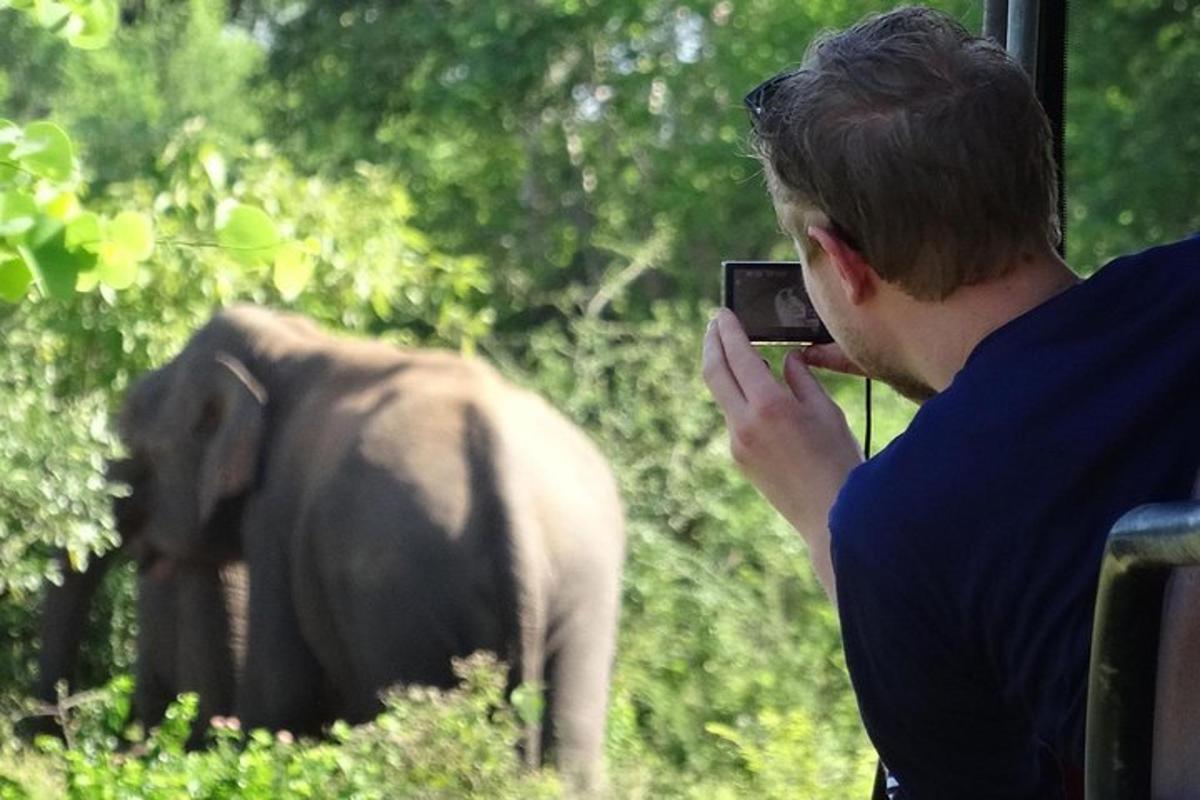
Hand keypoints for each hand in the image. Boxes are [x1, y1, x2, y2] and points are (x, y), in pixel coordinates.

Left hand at [702, 309, 862, 599]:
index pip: (738, 356)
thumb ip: (801, 379)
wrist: (830, 515)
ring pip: (723, 396)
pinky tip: (754, 392)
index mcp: (768, 405)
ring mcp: (737, 443)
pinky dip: (739, 398)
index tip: (723, 312)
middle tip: (715, 323)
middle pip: (714, 372)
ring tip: (734, 351)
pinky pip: (734, 418)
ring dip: (725, 371)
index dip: (728, 330)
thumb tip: (786, 360)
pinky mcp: (739, 458)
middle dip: (712, 343)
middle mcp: (744, 423)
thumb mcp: (826, 411)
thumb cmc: (839, 459)